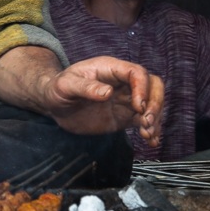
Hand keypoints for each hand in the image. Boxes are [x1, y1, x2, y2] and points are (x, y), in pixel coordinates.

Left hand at [39, 56, 164, 142]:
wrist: (54, 105)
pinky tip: (151, 141)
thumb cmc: (58, 88)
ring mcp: (125, 100)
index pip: (137, 73)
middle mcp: (122, 83)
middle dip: (155, 103)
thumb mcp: (66, 85)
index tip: (138, 106)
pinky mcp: (124, 116)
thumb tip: (108, 92)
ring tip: (148, 135)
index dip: (142, 88)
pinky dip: (151, 130)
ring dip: (155, 119)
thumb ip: (85, 88)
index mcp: (110, 69)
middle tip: (146, 121)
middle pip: (152, 85)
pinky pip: (143, 121)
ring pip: (152, 103)